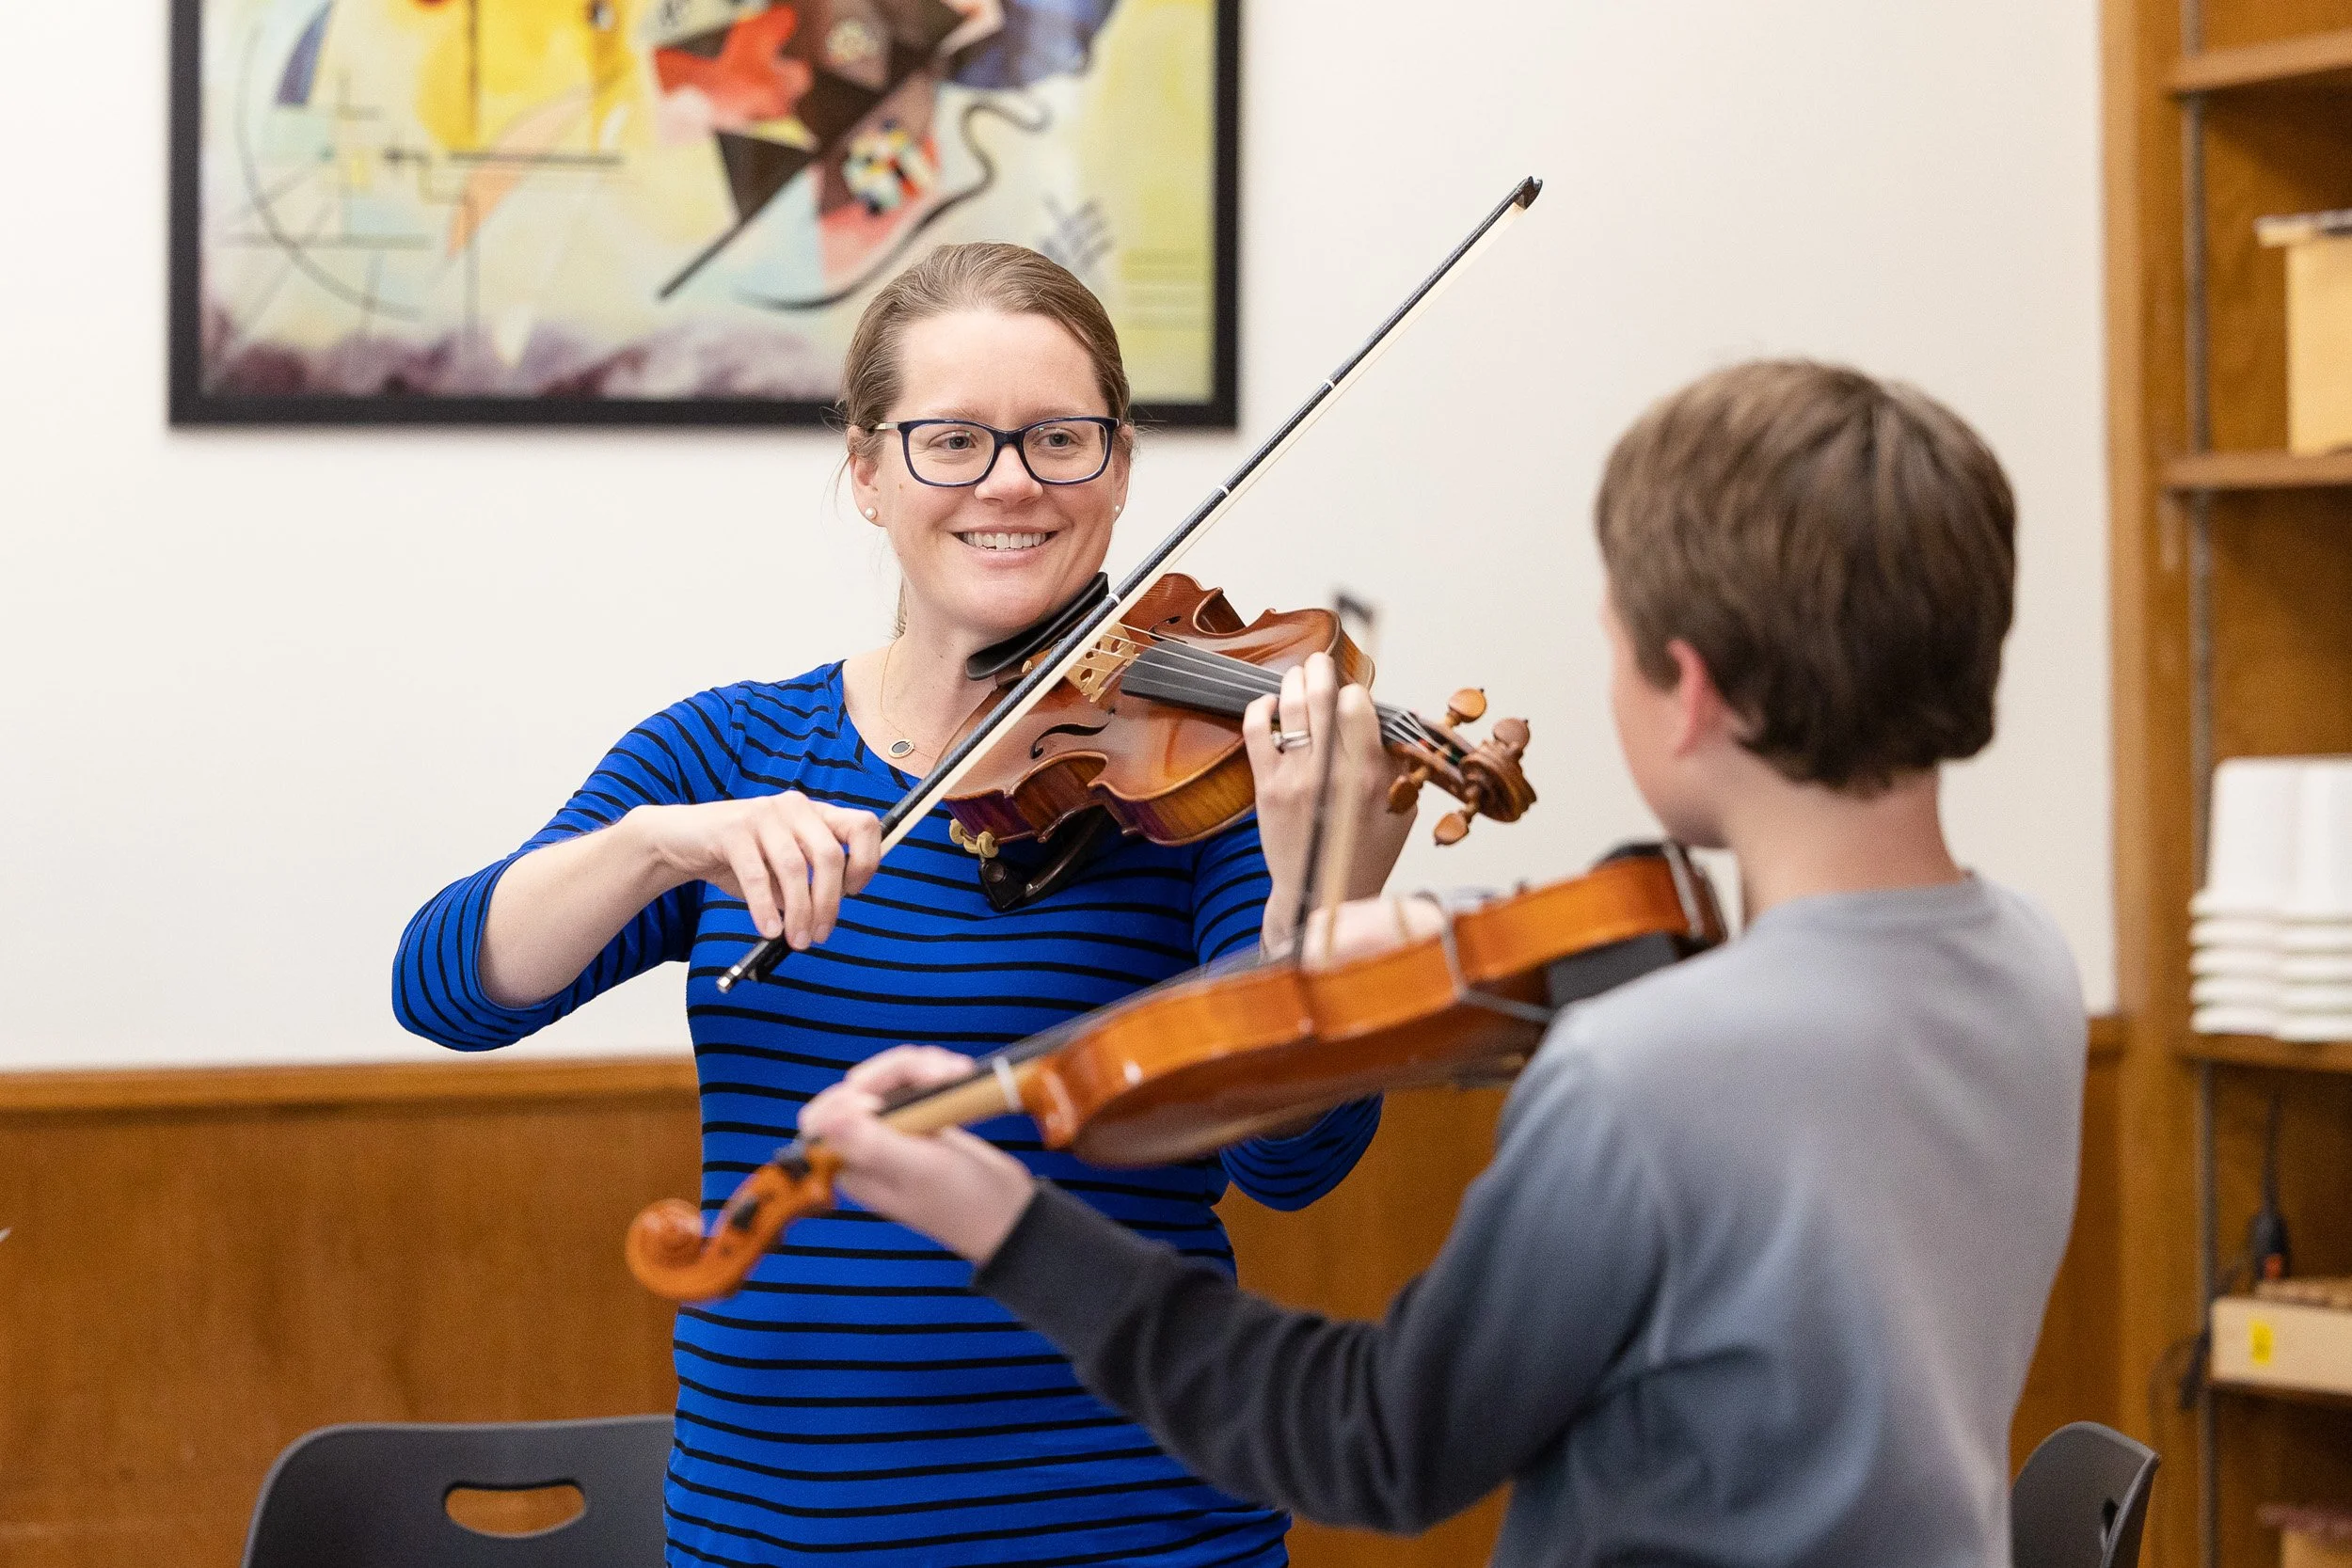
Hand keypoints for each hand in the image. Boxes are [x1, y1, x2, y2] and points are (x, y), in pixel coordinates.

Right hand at [629, 793, 881, 948]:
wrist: (681, 840)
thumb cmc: (740, 858)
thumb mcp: (782, 869)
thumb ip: (808, 884)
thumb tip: (827, 917)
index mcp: (816, 814)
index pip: (864, 826)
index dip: (867, 862)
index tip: (854, 893)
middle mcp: (795, 807)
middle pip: (829, 855)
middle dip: (828, 902)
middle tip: (819, 935)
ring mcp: (764, 814)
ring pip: (794, 868)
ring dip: (799, 911)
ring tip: (796, 940)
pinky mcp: (733, 829)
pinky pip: (757, 875)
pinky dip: (765, 907)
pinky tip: (768, 929)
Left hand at [798, 1046, 1038, 1264]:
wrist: (1011, 1212)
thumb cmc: (966, 1202)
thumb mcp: (920, 1170)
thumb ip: (872, 1145)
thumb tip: (821, 1121)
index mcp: (854, 1167)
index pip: (822, 1119)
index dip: (845, 1098)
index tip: (882, 1100)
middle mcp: (866, 1148)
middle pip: (858, 1088)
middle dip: (895, 1072)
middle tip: (939, 1074)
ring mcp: (895, 1131)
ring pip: (888, 1077)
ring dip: (919, 1066)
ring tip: (957, 1073)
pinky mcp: (920, 1118)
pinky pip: (913, 1079)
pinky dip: (934, 1070)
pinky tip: (960, 1073)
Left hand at [1245, 652, 1416, 950]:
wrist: (1321, 894)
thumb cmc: (1366, 852)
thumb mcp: (1400, 809)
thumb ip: (1398, 763)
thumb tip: (1393, 720)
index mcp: (1369, 778)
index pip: (1358, 709)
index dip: (1355, 692)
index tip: (1354, 694)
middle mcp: (1331, 775)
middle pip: (1323, 700)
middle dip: (1322, 670)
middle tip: (1321, 660)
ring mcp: (1295, 779)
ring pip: (1291, 710)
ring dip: (1294, 682)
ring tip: (1299, 674)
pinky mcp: (1267, 788)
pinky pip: (1257, 734)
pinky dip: (1261, 710)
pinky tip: (1271, 705)